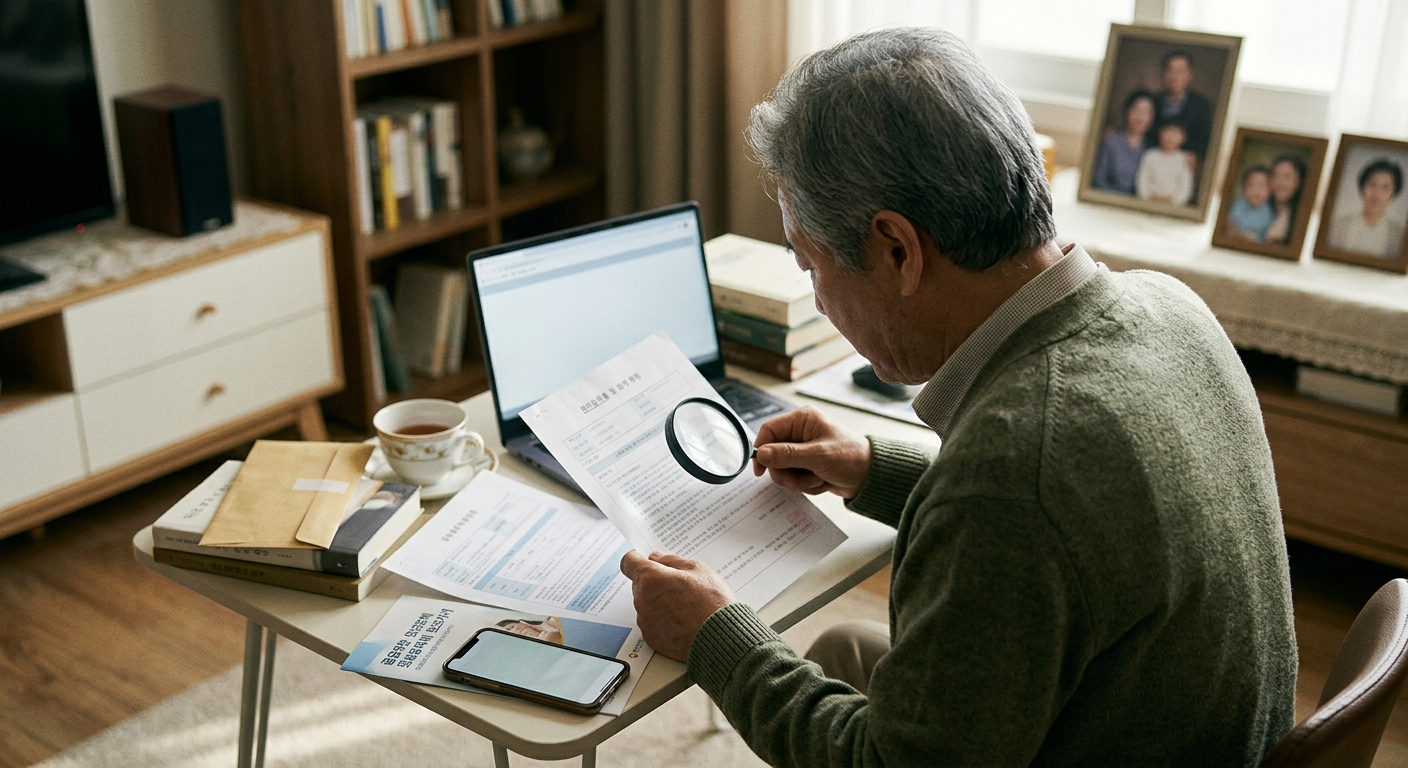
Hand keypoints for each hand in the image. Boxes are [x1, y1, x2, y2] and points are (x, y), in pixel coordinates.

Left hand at [620, 550, 734, 660]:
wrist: (720, 638)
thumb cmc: (712, 602)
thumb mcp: (697, 569)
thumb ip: (671, 560)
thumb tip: (656, 558)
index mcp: (651, 578)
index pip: (629, 562)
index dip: (637, 559)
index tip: (644, 561)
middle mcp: (642, 600)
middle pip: (640, 584)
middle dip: (654, 583)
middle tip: (678, 586)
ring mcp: (645, 621)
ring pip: (646, 604)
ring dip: (658, 602)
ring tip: (684, 607)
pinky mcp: (651, 638)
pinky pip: (651, 623)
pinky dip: (662, 621)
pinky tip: (682, 621)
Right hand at [751, 406, 870, 497]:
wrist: (870, 476)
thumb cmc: (850, 458)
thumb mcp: (818, 456)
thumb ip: (787, 455)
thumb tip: (761, 454)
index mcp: (802, 419)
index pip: (769, 430)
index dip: (762, 450)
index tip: (760, 470)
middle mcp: (800, 431)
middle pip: (773, 454)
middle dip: (786, 471)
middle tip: (799, 480)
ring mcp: (802, 449)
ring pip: (782, 469)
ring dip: (798, 480)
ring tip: (817, 478)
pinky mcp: (806, 464)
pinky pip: (793, 477)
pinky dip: (805, 483)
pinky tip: (821, 480)